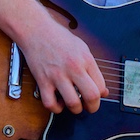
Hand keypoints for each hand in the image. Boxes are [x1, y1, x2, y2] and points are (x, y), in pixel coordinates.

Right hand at [0, 0, 107, 115]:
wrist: (37, 30)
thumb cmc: (60, 38)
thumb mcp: (82, 49)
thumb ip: (93, 69)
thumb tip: (103, 90)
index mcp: (86, 59)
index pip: (100, 86)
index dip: (100, 95)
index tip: (96, 96)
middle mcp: (74, 68)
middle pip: (91, 96)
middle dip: (92, 107)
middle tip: (89, 107)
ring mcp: (58, 75)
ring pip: (72, 103)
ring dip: (74, 109)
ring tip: (73, 104)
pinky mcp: (43, 80)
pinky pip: (50, 104)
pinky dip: (55, 108)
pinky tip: (57, 103)